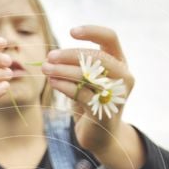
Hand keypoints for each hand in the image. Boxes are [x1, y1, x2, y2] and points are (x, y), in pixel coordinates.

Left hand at [41, 25, 134, 158]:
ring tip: (45, 69)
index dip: (92, 31)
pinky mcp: (104, 110)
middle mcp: (123, 76)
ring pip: (88, 75)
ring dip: (63, 70)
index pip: (110, 38)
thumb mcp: (86, 79)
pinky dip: (64, 86)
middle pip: (97, 56)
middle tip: (49, 57)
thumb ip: (78, 66)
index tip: (71, 32)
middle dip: (70, 55)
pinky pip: (82, 93)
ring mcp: (116, 94)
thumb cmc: (90, 102)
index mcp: (120, 62)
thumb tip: (52, 56)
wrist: (100, 136)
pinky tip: (52, 82)